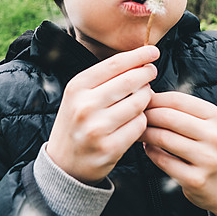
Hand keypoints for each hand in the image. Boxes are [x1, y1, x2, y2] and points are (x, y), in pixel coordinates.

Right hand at [46, 45, 158, 184]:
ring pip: (138, 103)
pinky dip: (142, 120)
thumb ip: (104, 78)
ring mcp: (97, 128)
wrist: (63, 163)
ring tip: (141, 97)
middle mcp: (85, 106)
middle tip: (151, 72)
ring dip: (146, 97)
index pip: (115, 64)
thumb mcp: (79, 95)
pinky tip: (135, 119)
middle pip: (130, 81)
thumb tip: (139, 60)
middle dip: (146, 74)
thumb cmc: (77, 122)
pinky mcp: (110, 148)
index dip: (138, 55)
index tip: (153, 51)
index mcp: (77, 87)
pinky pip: (139, 125)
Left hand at [140, 92, 216, 215]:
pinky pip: (163, 160)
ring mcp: (207, 159)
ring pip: (163, 138)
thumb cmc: (208, 147)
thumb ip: (181, 109)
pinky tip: (148, 148)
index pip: (178, 99)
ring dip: (145, 133)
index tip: (142, 101)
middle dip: (147, 115)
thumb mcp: (205, 123)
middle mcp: (215, 136)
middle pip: (168, 117)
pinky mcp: (195, 179)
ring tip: (139, 132)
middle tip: (135, 117)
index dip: (155, 98)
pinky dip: (150, 152)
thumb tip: (147, 94)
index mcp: (216, 116)